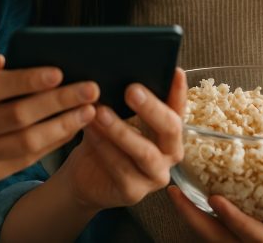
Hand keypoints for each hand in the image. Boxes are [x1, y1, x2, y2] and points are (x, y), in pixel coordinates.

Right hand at [0, 53, 98, 186]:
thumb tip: (3, 58)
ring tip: (89, 110)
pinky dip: (53, 142)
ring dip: (63, 126)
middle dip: (58, 102)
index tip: (59, 72)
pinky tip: (72, 127)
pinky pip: (27, 159)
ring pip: (26, 143)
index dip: (26, 80)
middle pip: (17, 116)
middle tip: (90, 89)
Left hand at [57, 67, 185, 210]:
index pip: (178, 108)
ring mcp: (155, 175)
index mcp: (169, 131)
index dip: (178, 91)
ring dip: (121, 130)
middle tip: (132, 90)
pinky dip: (104, 147)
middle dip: (152, 108)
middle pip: (171, 129)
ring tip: (101, 112)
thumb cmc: (104, 138)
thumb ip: (121, 100)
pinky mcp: (134, 192)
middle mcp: (169, 153)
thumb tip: (113, 72)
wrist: (83, 175)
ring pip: (145, 152)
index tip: (175, 71)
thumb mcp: (114, 115)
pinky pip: (121, 168)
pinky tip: (91, 131)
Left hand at [167, 186, 262, 242]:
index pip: (249, 234)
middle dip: (192, 216)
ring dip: (190, 213)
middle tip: (173, 192)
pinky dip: (197, 215)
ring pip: (208, 234)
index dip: (233, 218)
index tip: (215, 199)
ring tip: (173, 190)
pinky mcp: (233, 238)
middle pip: (215, 237)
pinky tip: (187, 194)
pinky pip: (211, 230)